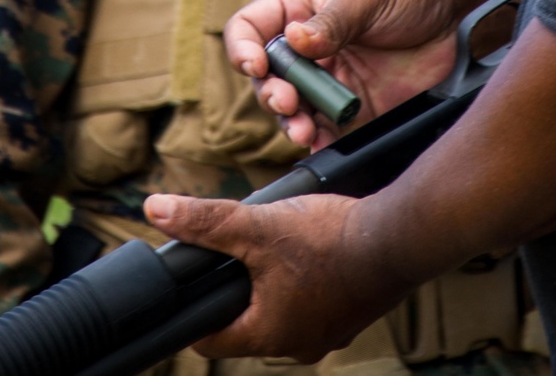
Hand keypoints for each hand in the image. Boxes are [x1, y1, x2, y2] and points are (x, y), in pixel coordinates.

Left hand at [144, 191, 408, 362]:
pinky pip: (317, 303)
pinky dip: (310, 281)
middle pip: (249, 323)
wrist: (398, 237)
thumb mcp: (259, 225)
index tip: (196, 281)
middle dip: (241, 290)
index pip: (211, 337)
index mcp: (268, 335)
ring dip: (277, 284)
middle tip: (242, 253)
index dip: (197, 307)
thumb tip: (157, 209)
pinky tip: (316, 251)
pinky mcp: (352, 314)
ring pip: (285, 312)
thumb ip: (208, 221)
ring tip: (280, 247)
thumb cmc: (330, 238)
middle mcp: (298, 345)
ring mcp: (329, 333)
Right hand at [225, 0, 462, 147]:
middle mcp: (305, 44)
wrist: (455, 11)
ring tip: (303, 129)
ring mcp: (327, 76)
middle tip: (288, 103)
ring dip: (289, 121)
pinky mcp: (351, 105)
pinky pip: (323, 128)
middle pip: (265, 75)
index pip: (249, 26)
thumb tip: (293, 40)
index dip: (243, 49)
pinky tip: (320, 143)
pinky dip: (318, 139)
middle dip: (269, 92)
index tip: (257, 67)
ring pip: (290, 107)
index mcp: (298, 4)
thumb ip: (331, 20)